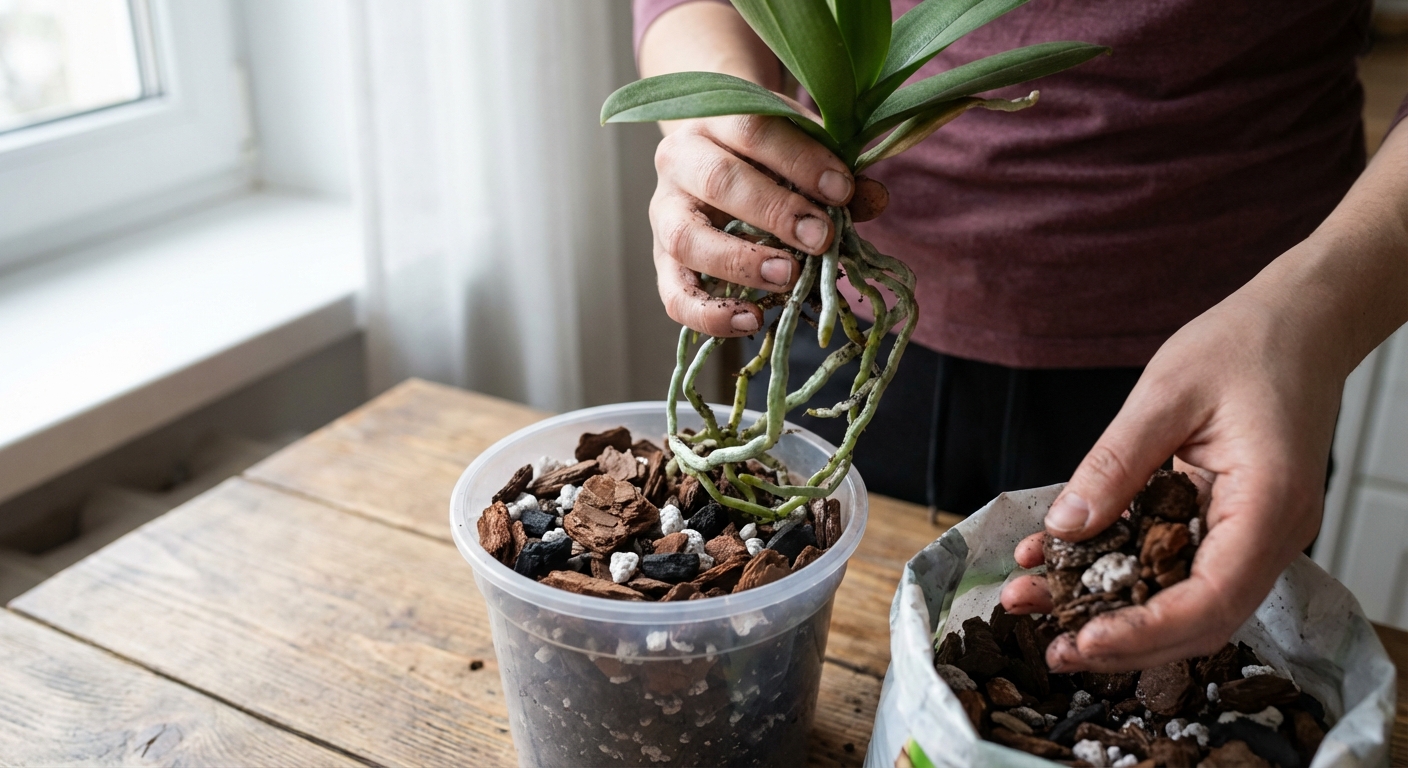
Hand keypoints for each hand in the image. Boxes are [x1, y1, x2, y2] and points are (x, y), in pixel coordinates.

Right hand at [650, 111, 885, 336]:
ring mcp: (664, 213)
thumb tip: (875, 198)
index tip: (843, 190)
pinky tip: (753, 320)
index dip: (800, 160)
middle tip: (821, 237)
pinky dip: (711, 315)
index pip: (753, 130)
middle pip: (718, 180)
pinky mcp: (662, 262)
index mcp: (716, 120)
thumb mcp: (800, 149)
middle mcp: (679, 161)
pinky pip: (675, 295)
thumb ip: (835, 173)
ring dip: (740, 261)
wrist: (711, 156)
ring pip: (687, 238)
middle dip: (775, 211)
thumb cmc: (764, 154)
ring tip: (789, 277)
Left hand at [999, 262, 1343, 671]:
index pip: (1213, 599)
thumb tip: (1065, 527)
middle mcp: (1271, 534)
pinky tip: (1066, 574)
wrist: (1295, 325)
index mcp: (1269, 504)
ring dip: (1120, 621)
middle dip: (1124, 643)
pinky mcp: (1232, 527)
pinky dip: (1128, 582)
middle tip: (1052, 648)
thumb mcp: (1164, 394)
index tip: (1084, 640)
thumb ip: (1115, 464)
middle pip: (1202, 622)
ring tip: (1046, 619)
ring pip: (1190, 607)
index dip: (1146, 630)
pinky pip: (1181, 572)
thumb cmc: (1243, 347)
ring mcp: (1256, 536)